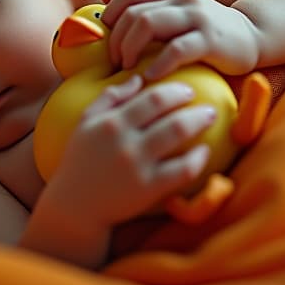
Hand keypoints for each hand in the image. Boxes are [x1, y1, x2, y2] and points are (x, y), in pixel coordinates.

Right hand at [42, 74, 215, 229]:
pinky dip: (198, 158)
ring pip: (178, 134)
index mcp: (111, 122)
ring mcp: (138, 165)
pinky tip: (204, 152)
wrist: (74, 205)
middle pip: (169, 113)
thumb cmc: (80, 161)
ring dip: (199, 122)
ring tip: (210, 119)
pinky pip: (182, 169)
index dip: (175, 91)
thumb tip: (137, 78)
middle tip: (208, 106)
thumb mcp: (86, 122)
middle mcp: (125, 141)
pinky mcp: (148, 188)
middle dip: (194, 106)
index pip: (152, 98)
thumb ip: (109, 97)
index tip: (188, 91)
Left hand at [101, 0, 260, 79]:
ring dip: (128, 47)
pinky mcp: (209, 40)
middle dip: (114, 35)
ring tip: (127, 67)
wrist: (256, 36)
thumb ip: (157, 7)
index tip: (106, 22)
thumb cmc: (211, 31)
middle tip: (113, 59)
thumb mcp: (184, 11)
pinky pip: (175, 50)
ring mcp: (196, 16)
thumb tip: (112, 18)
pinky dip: (157, 65)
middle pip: (131, 6)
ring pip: (146, 22)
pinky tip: (150, 77)